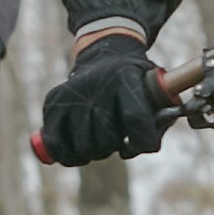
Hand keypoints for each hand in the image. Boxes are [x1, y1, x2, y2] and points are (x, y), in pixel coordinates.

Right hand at [40, 32, 168, 164]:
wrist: (104, 58)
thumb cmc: (135, 84)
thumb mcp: (156, 91)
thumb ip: (160, 119)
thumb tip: (149, 146)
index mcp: (126, 77)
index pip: (135, 117)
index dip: (143, 140)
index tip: (147, 146)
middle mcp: (96, 84)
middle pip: (107, 138)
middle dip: (115, 145)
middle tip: (118, 137)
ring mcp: (72, 94)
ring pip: (84, 147)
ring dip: (95, 152)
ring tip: (101, 139)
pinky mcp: (52, 104)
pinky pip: (56, 146)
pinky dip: (69, 156)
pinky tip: (80, 153)